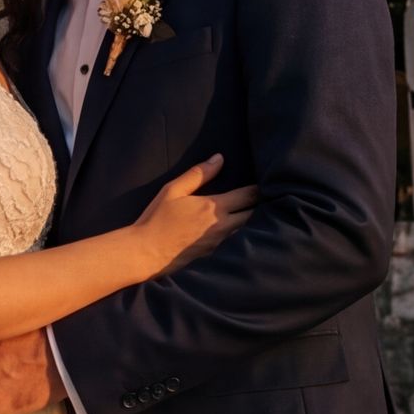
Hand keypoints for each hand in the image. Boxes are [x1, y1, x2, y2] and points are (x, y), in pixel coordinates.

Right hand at [132, 154, 255, 275]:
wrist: (146, 252)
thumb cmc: (157, 219)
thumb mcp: (173, 190)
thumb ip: (198, 174)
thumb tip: (219, 158)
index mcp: (214, 207)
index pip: (248, 195)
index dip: (258, 189)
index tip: (264, 184)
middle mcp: (223, 226)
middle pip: (254, 215)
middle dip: (261, 206)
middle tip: (266, 199)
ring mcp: (221, 243)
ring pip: (248, 231)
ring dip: (253, 222)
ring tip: (257, 214)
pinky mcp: (216, 256)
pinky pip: (236, 244)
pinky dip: (242, 236)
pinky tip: (240, 233)